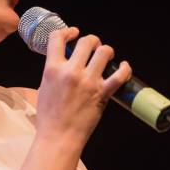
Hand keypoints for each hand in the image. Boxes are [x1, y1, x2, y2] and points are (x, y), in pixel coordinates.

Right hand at [34, 26, 132, 147]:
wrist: (58, 137)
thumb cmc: (49, 117)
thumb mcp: (44, 88)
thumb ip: (53, 72)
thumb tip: (62, 64)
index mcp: (52, 69)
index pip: (57, 38)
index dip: (67, 31)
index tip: (74, 33)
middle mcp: (71, 72)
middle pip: (86, 41)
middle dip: (92, 41)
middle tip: (94, 47)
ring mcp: (88, 82)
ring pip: (104, 52)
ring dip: (107, 51)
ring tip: (106, 56)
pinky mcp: (102, 93)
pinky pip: (120, 75)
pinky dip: (125, 69)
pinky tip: (124, 67)